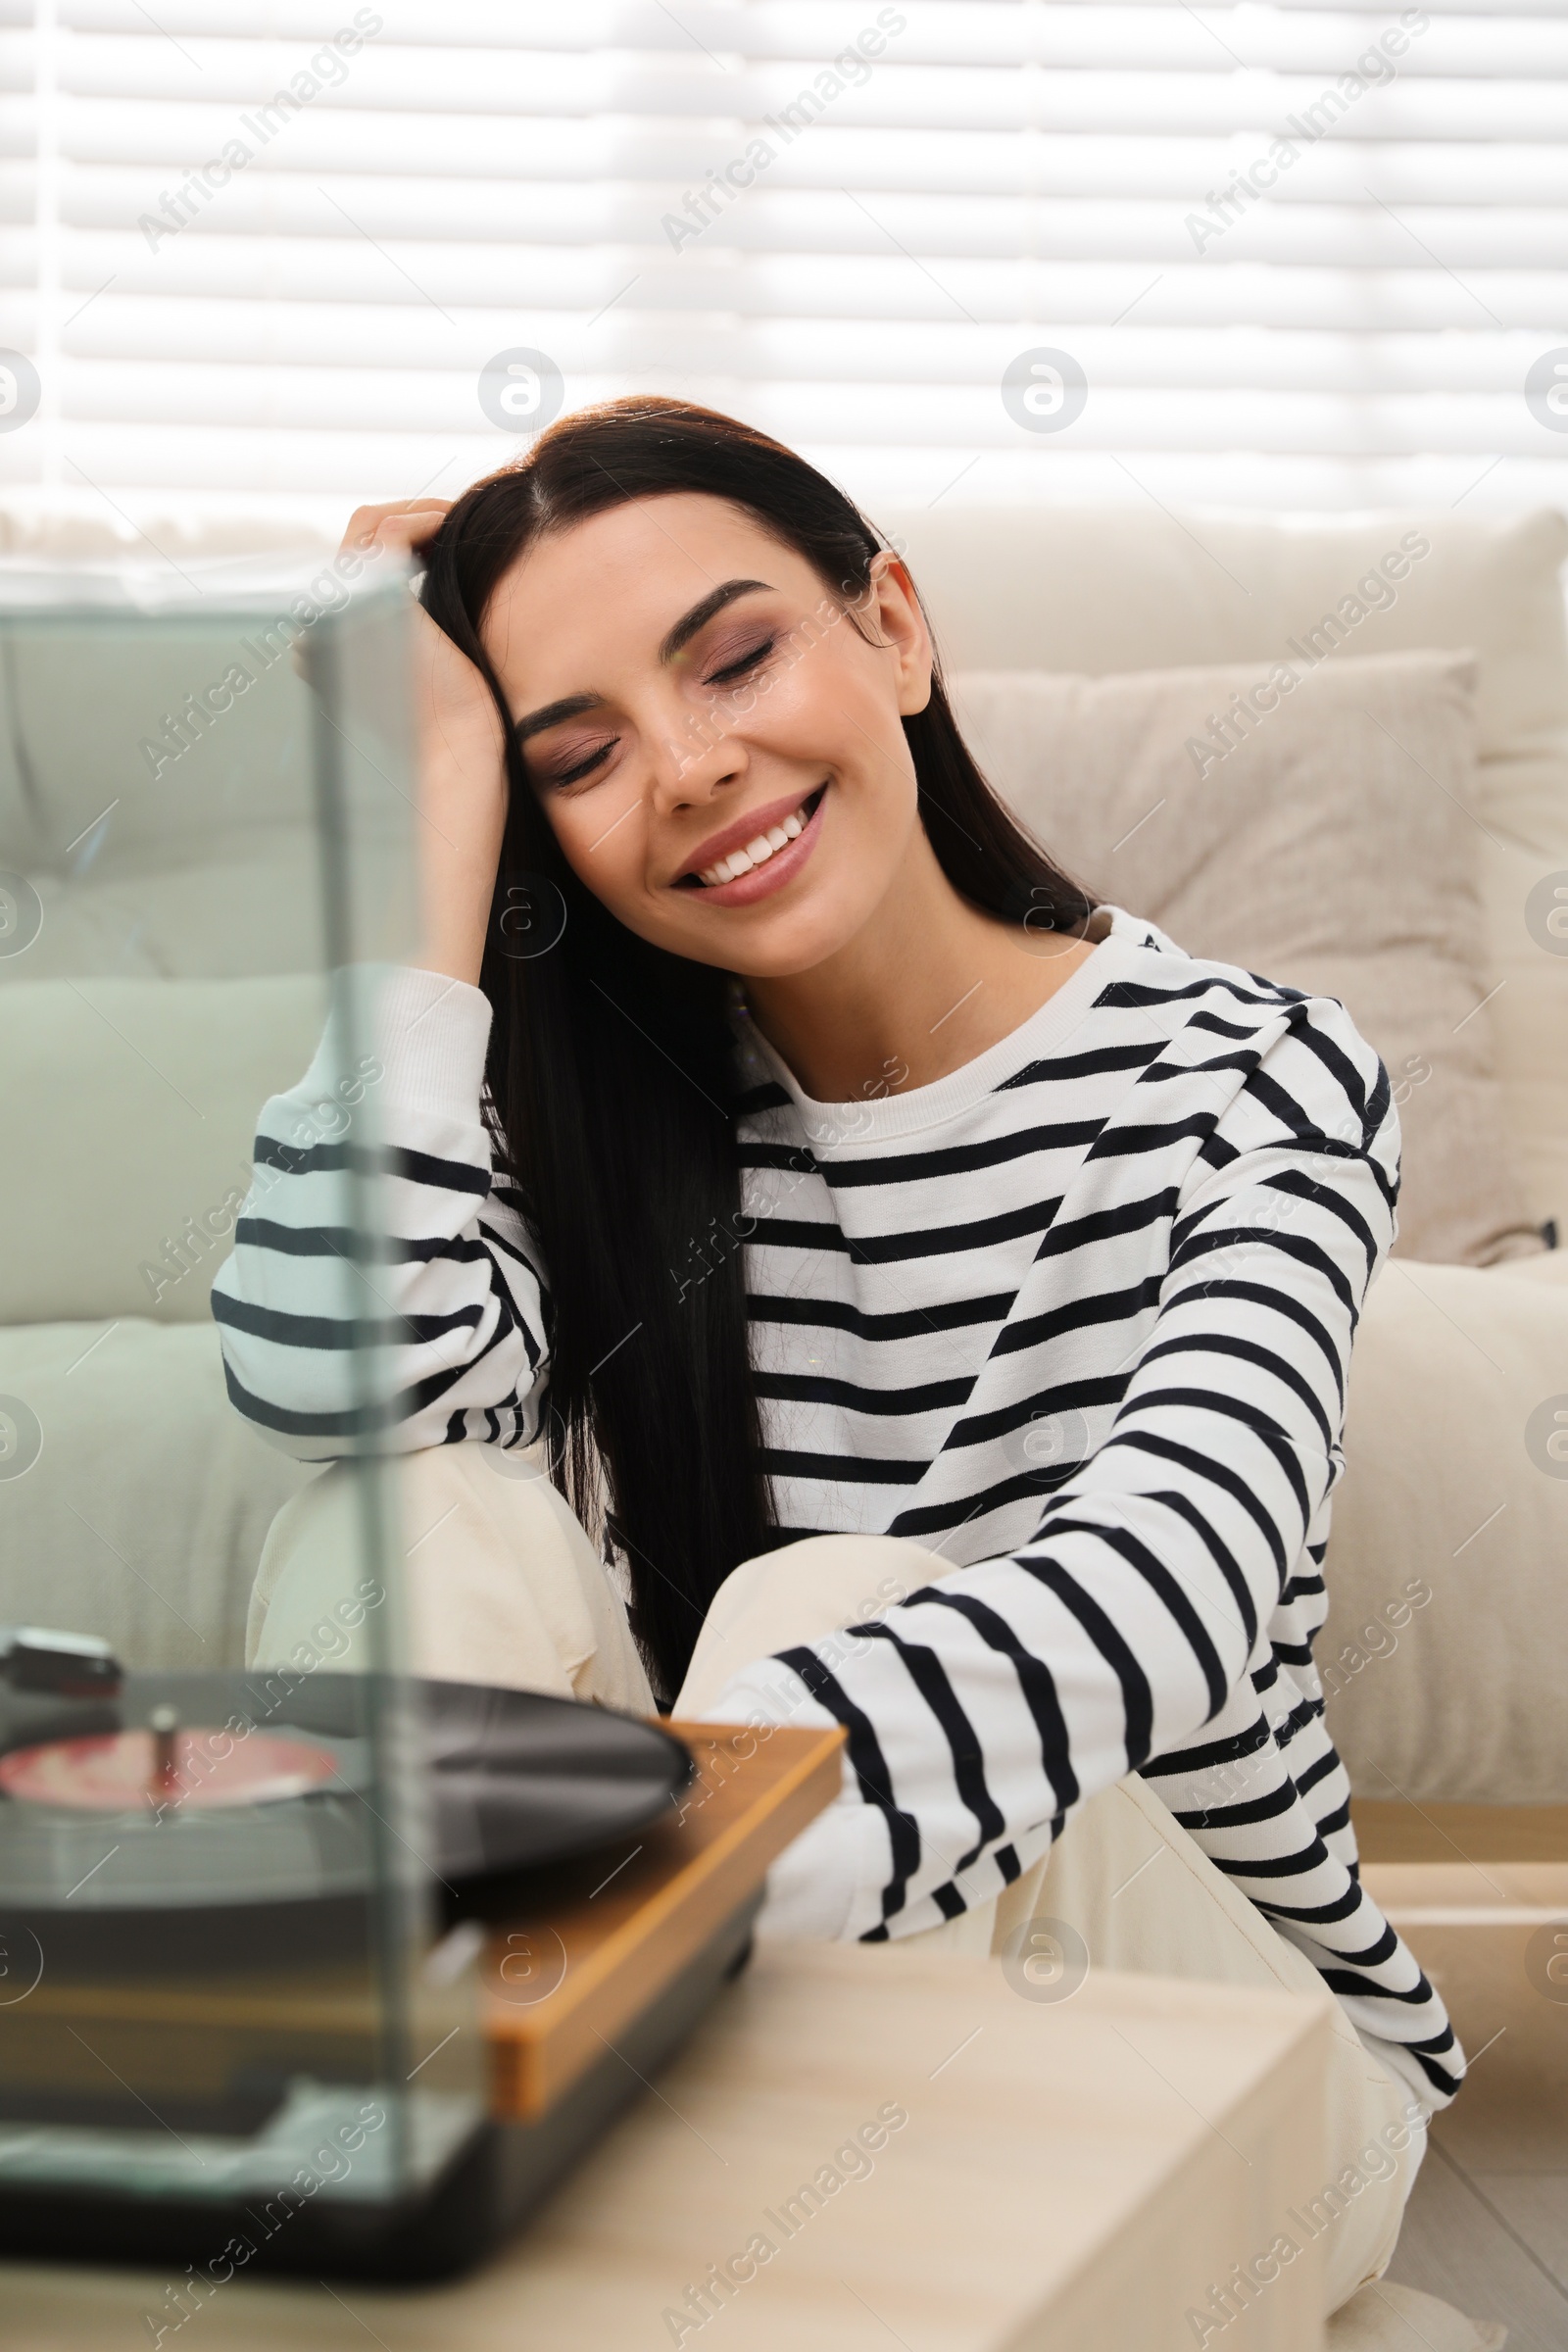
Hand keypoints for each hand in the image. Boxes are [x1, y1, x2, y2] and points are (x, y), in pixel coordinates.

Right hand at [341, 500, 507, 988]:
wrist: (459, 756)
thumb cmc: (462, 728)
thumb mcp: (445, 661)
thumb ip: (434, 626)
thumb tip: (464, 597)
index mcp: (340, 637)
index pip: (361, 562)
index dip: (407, 538)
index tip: (452, 534)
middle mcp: (329, 620)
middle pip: (360, 537)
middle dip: (411, 517)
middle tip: (457, 518)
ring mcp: (344, 607)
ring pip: (368, 526)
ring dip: (419, 512)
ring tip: (460, 518)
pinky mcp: (370, 598)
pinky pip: (386, 532)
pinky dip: (421, 518)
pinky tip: (455, 526)